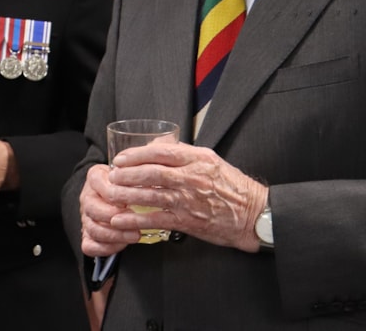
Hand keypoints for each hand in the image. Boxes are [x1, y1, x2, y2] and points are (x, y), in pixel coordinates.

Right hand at [79, 163, 136, 256]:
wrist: (112, 192)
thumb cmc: (125, 183)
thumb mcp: (130, 172)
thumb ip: (136, 175)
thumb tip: (153, 182)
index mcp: (95, 178)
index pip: (103, 188)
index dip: (118, 197)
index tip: (133, 202)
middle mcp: (87, 197)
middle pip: (94, 209)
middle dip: (117, 218)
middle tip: (136, 222)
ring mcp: (86, 217)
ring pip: (93, 229)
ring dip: (116, 235)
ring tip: (135, 235)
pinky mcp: (87, 234)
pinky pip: (89, 246)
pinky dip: (105, 247)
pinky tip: (121, 244)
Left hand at [105, 142, 266, 251]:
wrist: (254, 215)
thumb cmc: (232, 186)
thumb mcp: (210, 160)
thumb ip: (183, 152)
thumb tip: (155, 145)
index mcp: (197, 159)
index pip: (161, 152)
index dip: (136, 154)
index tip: (121, 158)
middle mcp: (192, 178)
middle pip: (152, 173)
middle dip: (127, 174)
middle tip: (112, 175)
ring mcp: (189, 200)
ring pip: (151, 195)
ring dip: (126, 195)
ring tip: (110, 194)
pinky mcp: (188, 221)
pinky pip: (156, 219)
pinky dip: (136, 219)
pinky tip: (120, 220)